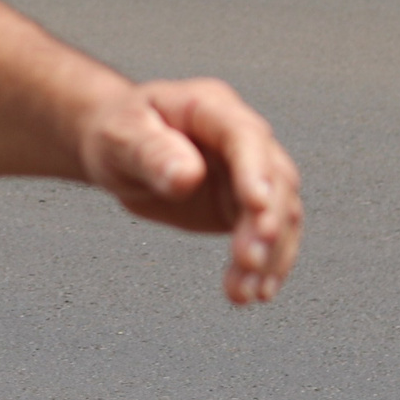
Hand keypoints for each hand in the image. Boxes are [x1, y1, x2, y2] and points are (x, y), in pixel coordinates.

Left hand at [75, 77, 303, 304]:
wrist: (118, 150)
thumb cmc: (117, 133)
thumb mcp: (120, 137)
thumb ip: (150, 153)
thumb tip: (186, 176)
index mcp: (209, 107)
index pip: (243, 136)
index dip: (255, 170)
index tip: (257, 206)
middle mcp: (240, 138)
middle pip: (274, 178)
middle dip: (266, 223)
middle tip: (247, 260)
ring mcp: (248, 172)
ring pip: (281, 212)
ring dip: (269, 254)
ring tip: (245, 291)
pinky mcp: (245, 205)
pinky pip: (268, 236)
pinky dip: (265, 265)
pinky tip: (253, 291)